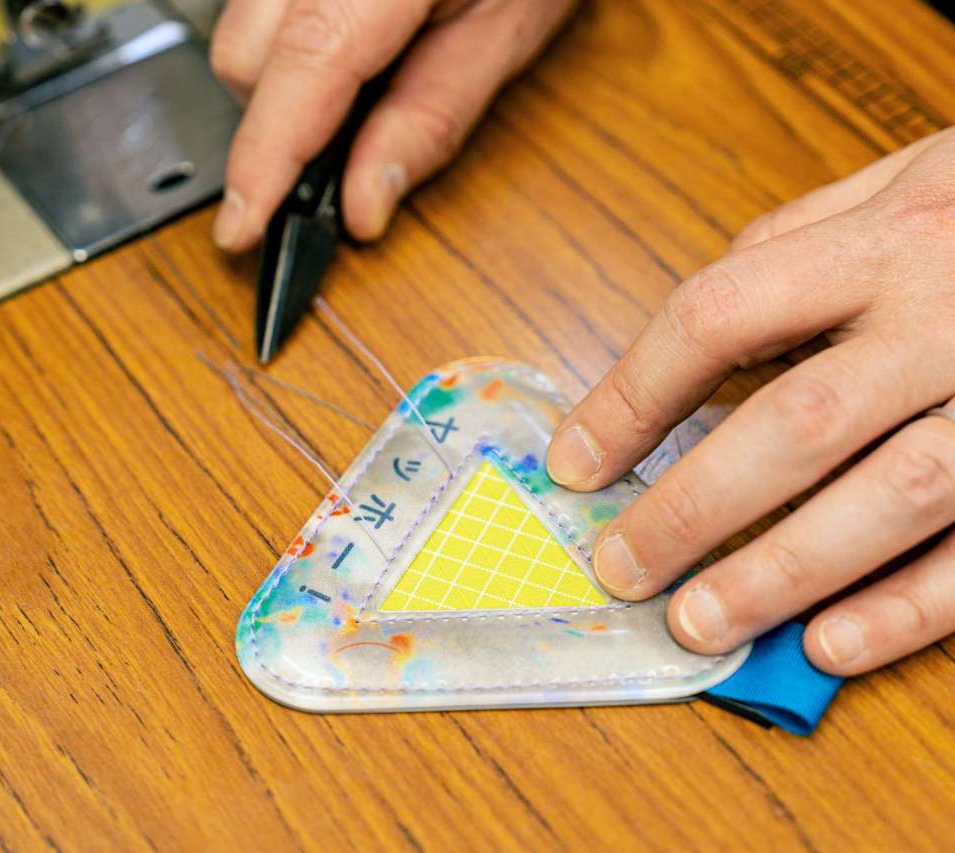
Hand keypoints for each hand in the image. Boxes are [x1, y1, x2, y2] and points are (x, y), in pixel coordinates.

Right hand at [209, 0, 576, 250]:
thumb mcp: (509, 32)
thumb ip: (432, 119)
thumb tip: (362, 204)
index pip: (306, 62)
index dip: (266, 156)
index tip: (244, 227)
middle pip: (245, 54)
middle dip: (278, 122)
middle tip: (346, 146)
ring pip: (241, 31)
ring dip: (282, 79)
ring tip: (362, 74)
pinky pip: (260, 7)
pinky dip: (288, 42)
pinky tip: (349, 42)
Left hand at [545, 127, 954, 675]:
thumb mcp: (894, 190)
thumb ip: (794, 250)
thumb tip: (695, 339)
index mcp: (884, 243)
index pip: (719, 314)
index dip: (631, 394)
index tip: (572, 462)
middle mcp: (945, 319)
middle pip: (796, 423)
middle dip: (693, 507)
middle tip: (621, 568)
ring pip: (889, 498)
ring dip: (782, 575)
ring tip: (698, 624)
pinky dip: (908, 608)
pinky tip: (829, 646)